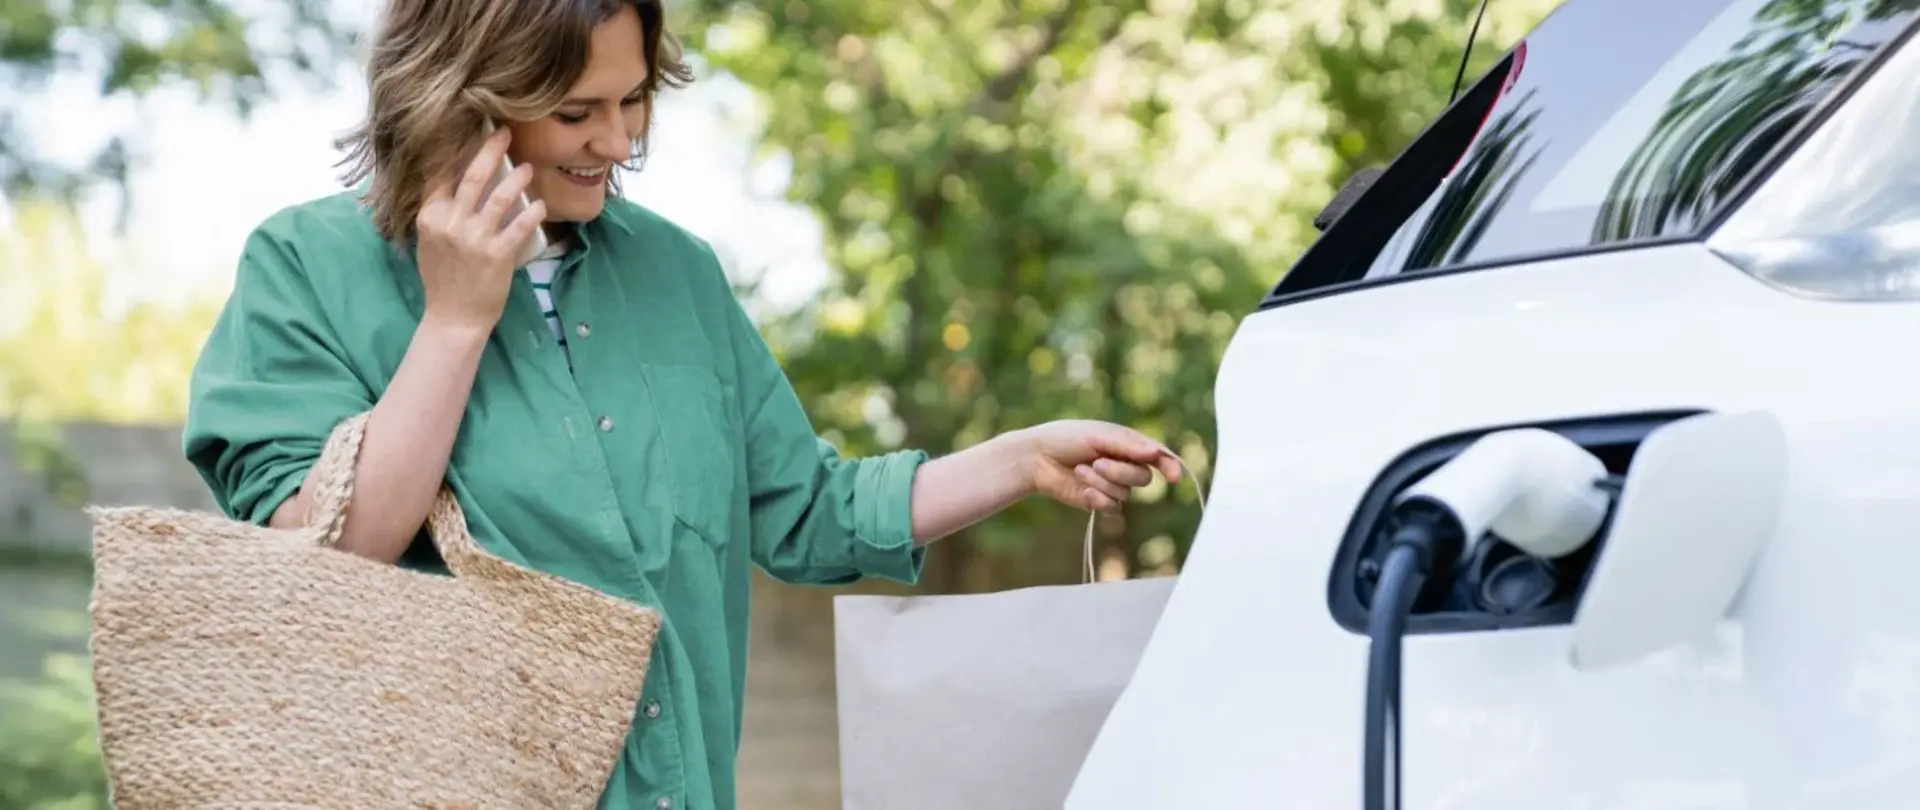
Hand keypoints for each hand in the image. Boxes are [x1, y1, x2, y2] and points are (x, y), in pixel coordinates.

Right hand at [413, 126, 545, 333]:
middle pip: (473, 177)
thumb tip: (451, 178)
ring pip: (499, 198)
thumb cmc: (442, 278)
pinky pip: (519, 226)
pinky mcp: (496, 255)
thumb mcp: (429, 241)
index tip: (472, 131)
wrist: (453, 316)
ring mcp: (474, 239)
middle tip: (505, 133)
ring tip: (528, 168)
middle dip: (490, 151)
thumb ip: (437, 211)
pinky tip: (541, 203)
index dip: (457, 149)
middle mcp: (450, 224)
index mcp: (430, 217)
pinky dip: (532, 212)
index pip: (441, 174)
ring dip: (516, 178)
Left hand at [1018, 420, 1183, 511]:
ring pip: (1125, 494)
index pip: (1157, 457)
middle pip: (1143, 478)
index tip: (1174, 476)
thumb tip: (1156, 453)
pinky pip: (1112, 508)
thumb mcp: (1097, 436)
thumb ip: (1128, 446)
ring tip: (1080, 470)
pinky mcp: (1099, 501)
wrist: (1036, 458)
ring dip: (1102, 483)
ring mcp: (1112, 485)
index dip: (1169, 465)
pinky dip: (1098, 499)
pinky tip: (1082, 490)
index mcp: (1127, 444)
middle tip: (1097, 462)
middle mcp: (1124, 465)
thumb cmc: (1066, 439)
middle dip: (1120, 472)